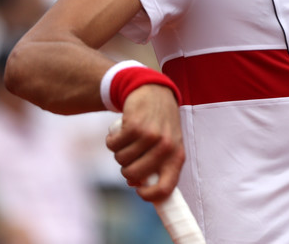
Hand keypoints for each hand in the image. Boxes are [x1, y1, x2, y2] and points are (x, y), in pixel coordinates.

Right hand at [106, 83, 184, 201]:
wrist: (155, 92)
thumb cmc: (160, 125)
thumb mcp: (165, 145)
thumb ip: (154, 166)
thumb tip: (134, 183)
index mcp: (177, 156)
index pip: (166, 188)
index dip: (149, 195)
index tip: (138, 189)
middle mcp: (166, 147)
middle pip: (133, 175)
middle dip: (126, 168)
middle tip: (130, 155)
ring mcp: (151, 136)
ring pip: (121, 160)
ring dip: (119, 151)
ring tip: (128, 139)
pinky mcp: (135, 125)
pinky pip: (113, 145)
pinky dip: (111, 140)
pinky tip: (119, 131)